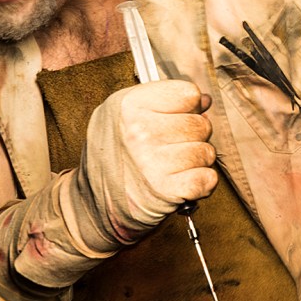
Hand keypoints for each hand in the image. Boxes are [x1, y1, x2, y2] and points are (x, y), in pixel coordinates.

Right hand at [80, 79, 217, 243]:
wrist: (92, 206)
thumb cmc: (114, 158)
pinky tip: (181, 183)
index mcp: (128, 105)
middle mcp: (138, 131)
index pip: (189, 94)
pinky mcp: (165, 191)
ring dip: (196, 163)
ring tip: (172, 167)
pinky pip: (208, 178)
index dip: (189, 108)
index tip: (175, 119)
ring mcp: (151, 162)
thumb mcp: (126, 118)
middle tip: (170, 149)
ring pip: (206, 152)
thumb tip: (205, 101)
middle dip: (193, 137)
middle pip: (201, 124)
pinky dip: (201, 184)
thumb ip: (165, 103)